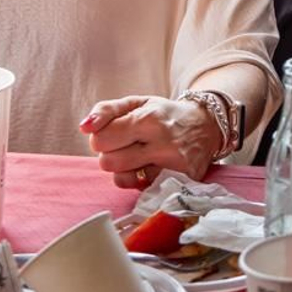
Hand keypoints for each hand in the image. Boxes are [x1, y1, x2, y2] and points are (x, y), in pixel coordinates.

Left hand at [80, 95, 220, 188]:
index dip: (102, 136)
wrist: (207, 126)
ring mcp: (172, 165)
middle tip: (127, 145)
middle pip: (108, 162)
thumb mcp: (137, 102)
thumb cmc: (164, 114)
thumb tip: (84, 127)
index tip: (115, 132)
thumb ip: (106, 110)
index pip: (101, 138)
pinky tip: (149, 167)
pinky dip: (139, 180)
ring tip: (138, 156)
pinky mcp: (180, 181)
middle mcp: (162, 142)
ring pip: (121, 179)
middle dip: (111, 153)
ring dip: (124, 169)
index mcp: (149, 118)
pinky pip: (139, 189)